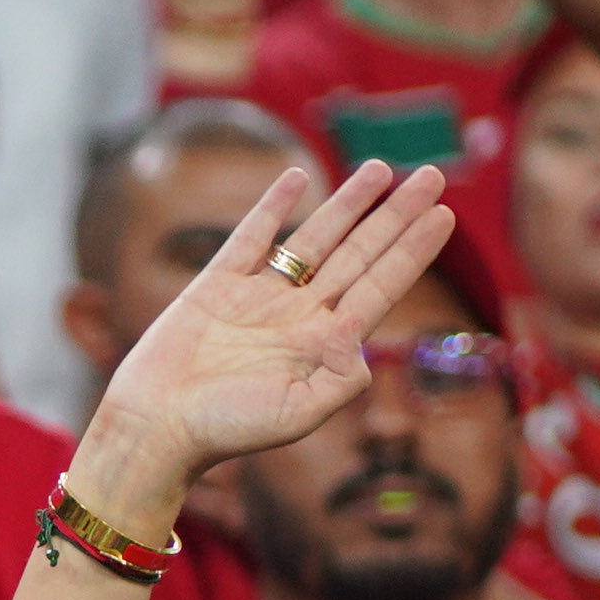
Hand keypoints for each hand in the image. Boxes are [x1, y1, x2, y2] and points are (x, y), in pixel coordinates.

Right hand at [73, 159, 453, 529]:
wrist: (155, 428)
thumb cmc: (224, 431)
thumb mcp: (296, 415)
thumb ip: (341, 382)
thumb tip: (366, 341)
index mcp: (323, 345)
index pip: (380, 286)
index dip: (412, 250)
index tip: (444, 216)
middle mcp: (298, 315)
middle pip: (358, 253)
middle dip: (395, 215)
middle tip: (430, 176)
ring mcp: (259, 297)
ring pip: (314, 239)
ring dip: (348, 203)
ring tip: (380, 168)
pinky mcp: (216, 286)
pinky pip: (251, 237)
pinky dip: (273, 206)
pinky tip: (297, 177)